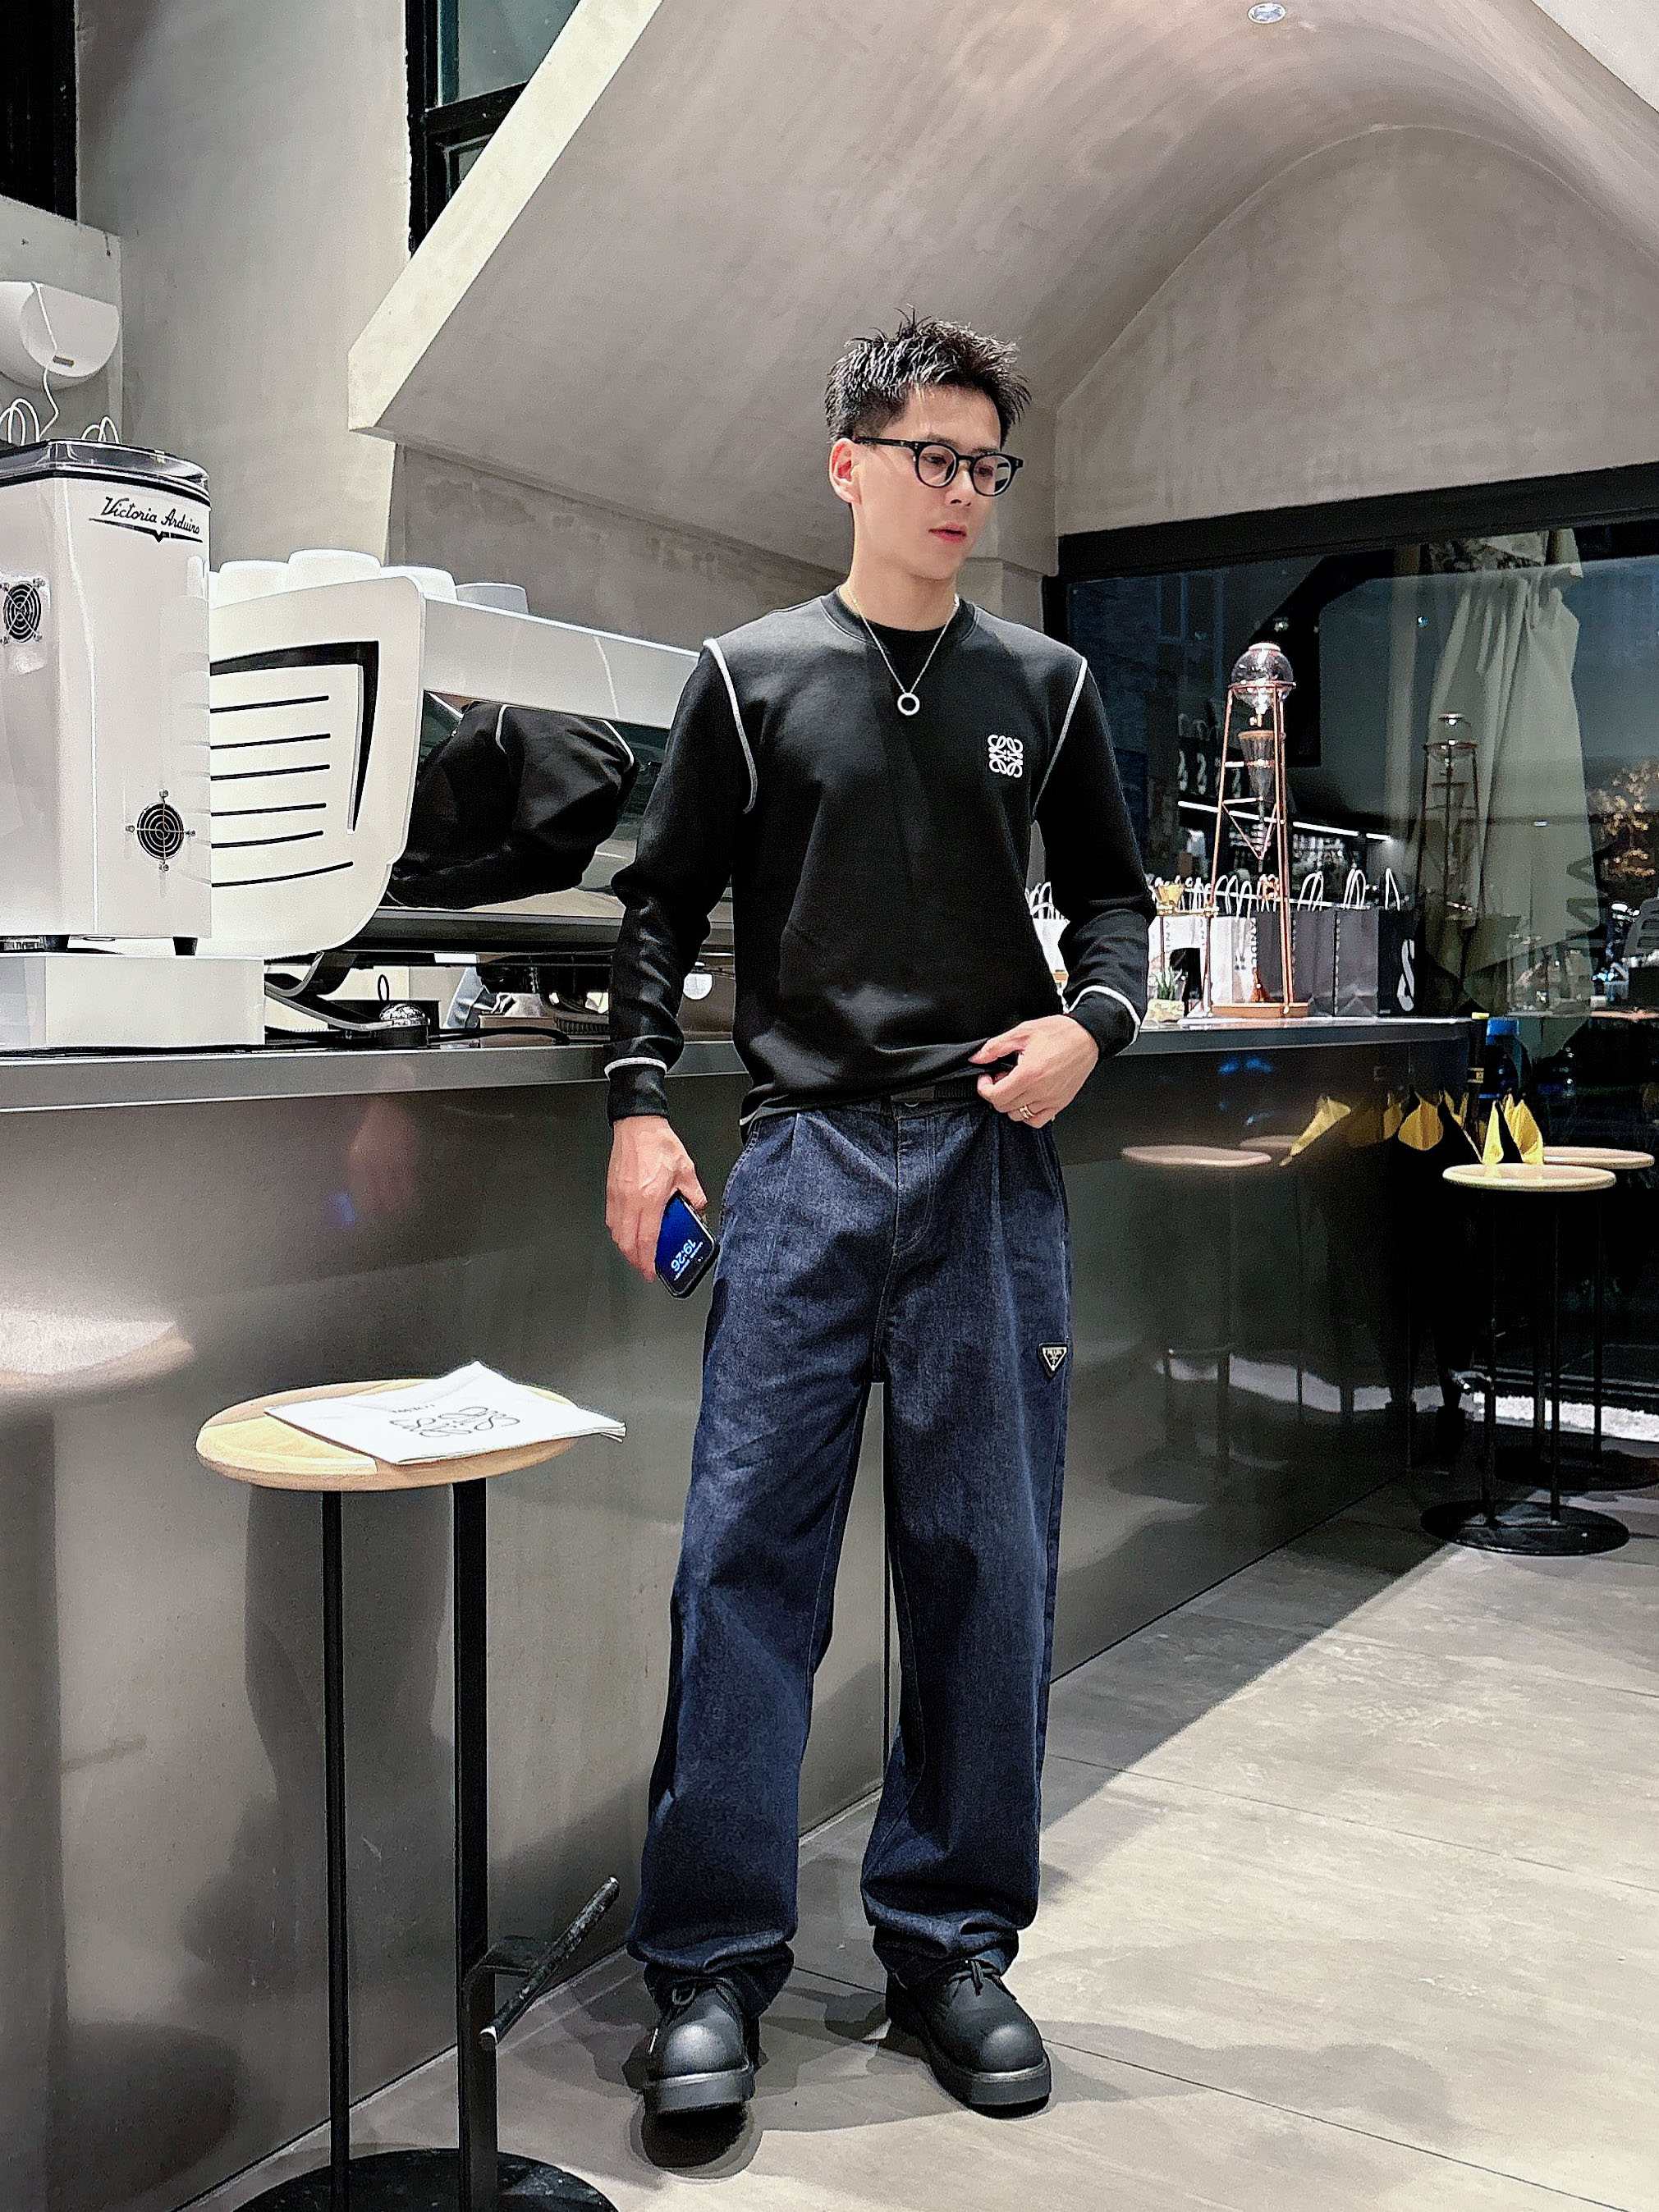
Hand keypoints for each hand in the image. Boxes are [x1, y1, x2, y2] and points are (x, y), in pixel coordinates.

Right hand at [607, 1115, 708, 1280]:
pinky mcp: (611, 1191)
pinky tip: (627, 1231)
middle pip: (627, 1242)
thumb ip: (695, 1194)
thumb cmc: (658, 1143)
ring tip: (638, 1252)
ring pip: (616, 1233)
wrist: (638, 1125)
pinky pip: (611, 1220)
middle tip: (645, 1266)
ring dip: (626, 1247)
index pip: (647, 1239)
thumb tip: (698, 1209)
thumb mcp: (686, 1170)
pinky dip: (618, 1231)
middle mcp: (631, 1200)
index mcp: (651, 1198)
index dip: (648, 1260)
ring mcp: (618, 1197)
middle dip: (635, 1260)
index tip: (651, 1271)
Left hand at [970, 1016, 1098, 1126]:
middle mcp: (1040, 1091)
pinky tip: (1028, 1098)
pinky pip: (1037, 1120)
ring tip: (1016, 1085)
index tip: (986, 1078)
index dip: (984, 1088)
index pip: (995, 1096)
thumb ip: (996, 1047)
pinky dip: (1027, 1114)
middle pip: (1004, 1107)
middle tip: (1002, 1077)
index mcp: (1028, 1074)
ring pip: (1018, 1115)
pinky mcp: (1060, 1103)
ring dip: (1011, 1103)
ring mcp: (1051, 1100)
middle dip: (996, 1093)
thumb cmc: (1060, 1033)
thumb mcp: (1023, 1032)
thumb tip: (977, 1058)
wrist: (1087, 1037)